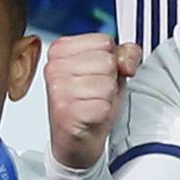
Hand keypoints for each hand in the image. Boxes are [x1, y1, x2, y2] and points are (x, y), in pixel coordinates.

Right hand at [45, 34, 143, 169]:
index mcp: (61, 49)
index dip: (112, 59)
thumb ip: (126, 52)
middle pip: (107, 61)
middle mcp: (54, 68)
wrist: (77, 139)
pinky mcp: (65, 114)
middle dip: (109, 78)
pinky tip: (90, 116)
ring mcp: (57, 91)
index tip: (97, 73)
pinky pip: (103, 105)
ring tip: (93, 103)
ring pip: (107, 83)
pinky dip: (104, 112)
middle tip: (95, 92)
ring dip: (107, 96)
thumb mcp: (111, 68)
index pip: (105, 41)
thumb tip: (125, 63)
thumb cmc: (92, 100)